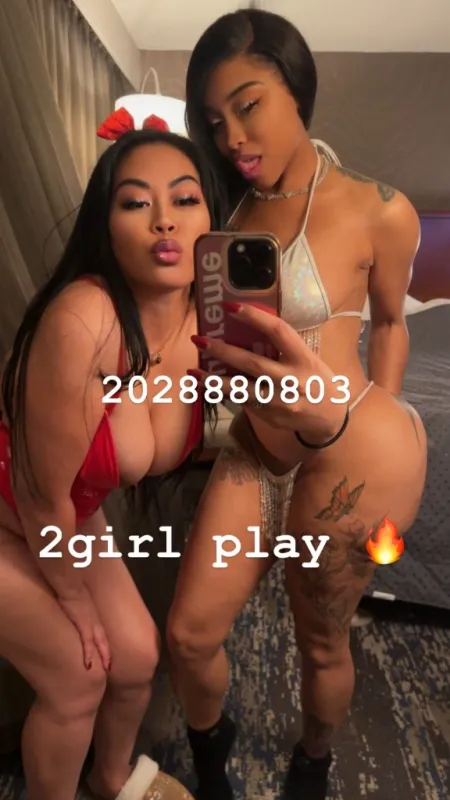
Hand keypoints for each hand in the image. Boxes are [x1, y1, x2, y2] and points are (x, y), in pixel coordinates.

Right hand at [58, 586, 110, 671]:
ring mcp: (90, 624)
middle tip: (111, 668)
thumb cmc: (72, 590)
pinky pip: (87, 643)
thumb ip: (80, 609)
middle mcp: (95, 621)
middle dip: (107, 654)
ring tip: (107, 669)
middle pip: (104, 640)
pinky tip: (89, 664)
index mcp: (94, 616)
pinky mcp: (83, 625)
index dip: (104, 645)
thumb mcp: (79, 602)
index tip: (107, 655)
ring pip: (100, 644)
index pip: (101, 633)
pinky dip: (89, 654)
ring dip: (104, 657)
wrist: (71, 585)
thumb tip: (75, 613)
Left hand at [190, 301, 347, 444]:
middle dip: (222, 351)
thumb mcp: (307, 359)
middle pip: (252, 363)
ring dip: (213, 380)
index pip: (278, 331)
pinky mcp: (270, 415)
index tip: (230, 306)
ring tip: (192, 371)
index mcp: (302, 357)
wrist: (330, 417)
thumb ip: (283, 348)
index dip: (254, 317)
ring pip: (241, 389)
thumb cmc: (316, 380)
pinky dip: (223, 393)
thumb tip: (246, 330)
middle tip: (199, 340)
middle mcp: (291, 379)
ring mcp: (279, 400)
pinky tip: (205, 386)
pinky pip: (242, 402)